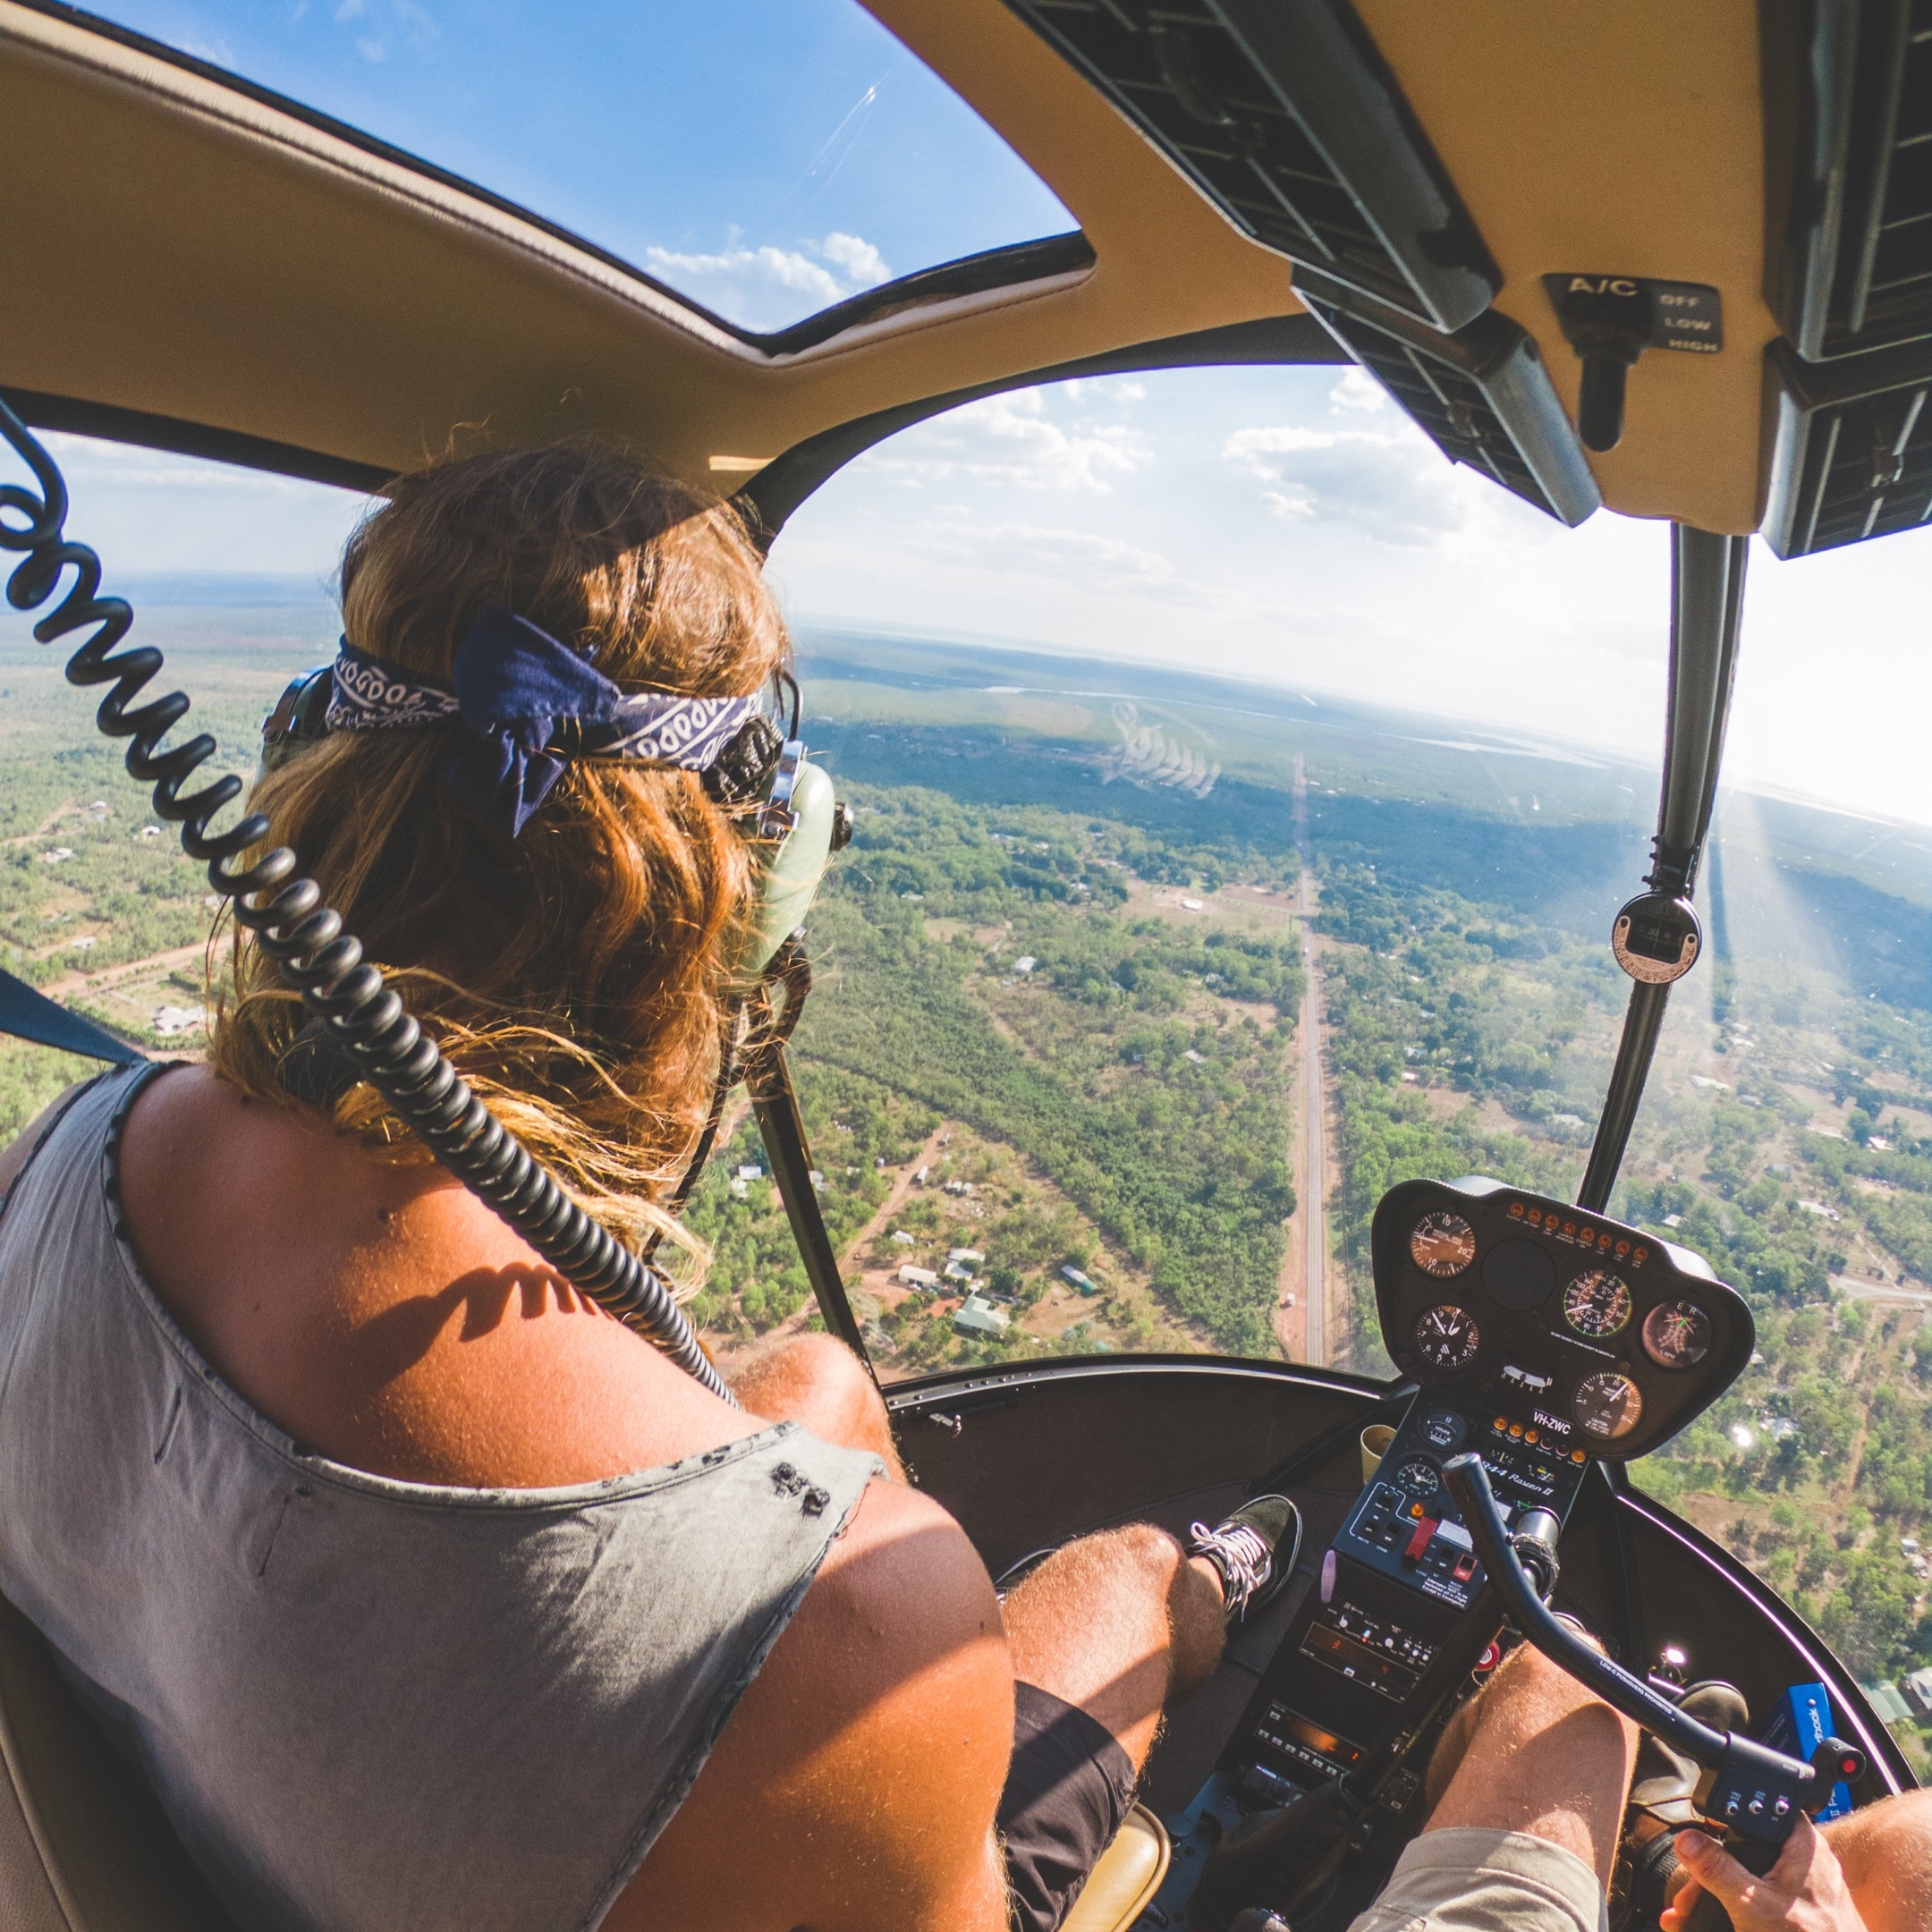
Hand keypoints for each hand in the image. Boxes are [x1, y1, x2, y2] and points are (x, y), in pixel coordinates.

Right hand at [1661, 1818, 1868, 1931]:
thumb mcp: (1752, 1905)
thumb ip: (1717, 1869)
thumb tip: (1687, 1841)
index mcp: (1804, 1846)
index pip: (1765, 1808)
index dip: (1731, 1814)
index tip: (1703, 1830)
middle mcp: (1809, 1862)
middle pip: (1749, 1848)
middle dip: (1711, 1872)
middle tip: (1688, 1895)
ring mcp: (1808, 1890)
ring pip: (1753, 1878)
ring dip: (1718, 1894)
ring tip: (1689, 1914)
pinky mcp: (1805, 1913)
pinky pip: (1764, 1900)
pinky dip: (1739, 1908)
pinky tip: (1715, 1922)